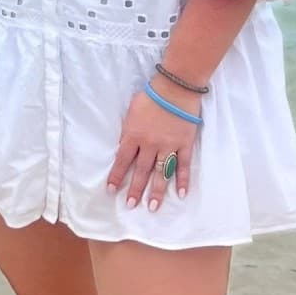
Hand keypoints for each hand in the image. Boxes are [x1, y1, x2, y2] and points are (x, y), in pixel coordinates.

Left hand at [104, 79, 199, 211]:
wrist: (175, 87)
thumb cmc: (151, 96)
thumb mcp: (131, 111)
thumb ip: (128, 130)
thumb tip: (123, 146)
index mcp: (134, 135)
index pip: (122, 160)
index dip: (116, 176)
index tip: (111, 190)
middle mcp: (150, 144)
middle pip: (141, 171)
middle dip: (135, 190)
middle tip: (131, 205)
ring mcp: (168, 146)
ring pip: (161, 173)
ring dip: (156, 192)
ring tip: (152, 207)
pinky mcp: (184, 144)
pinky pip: (183, 166)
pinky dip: (183, 180)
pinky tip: (181, 194)